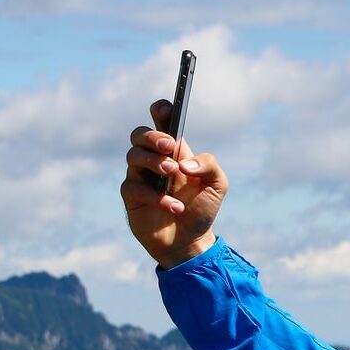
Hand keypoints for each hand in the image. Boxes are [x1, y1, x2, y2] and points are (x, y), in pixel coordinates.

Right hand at [121, 99, 228, 268]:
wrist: (191, 241)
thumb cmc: (202, 207)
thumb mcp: (218, 185)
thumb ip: (209, 165)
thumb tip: (186, 163)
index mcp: (174, 150)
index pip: (162, 122)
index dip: (160, 110)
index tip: (166, 108)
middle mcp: (153, 159)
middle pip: (139, 134)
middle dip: (153, 136)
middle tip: (170, 146)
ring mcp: (140, 177)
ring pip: (133, 156)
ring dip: (153, 161)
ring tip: (172, 172)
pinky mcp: (132, 197)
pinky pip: (134, 188)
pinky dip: (156, 196)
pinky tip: (175, 207)